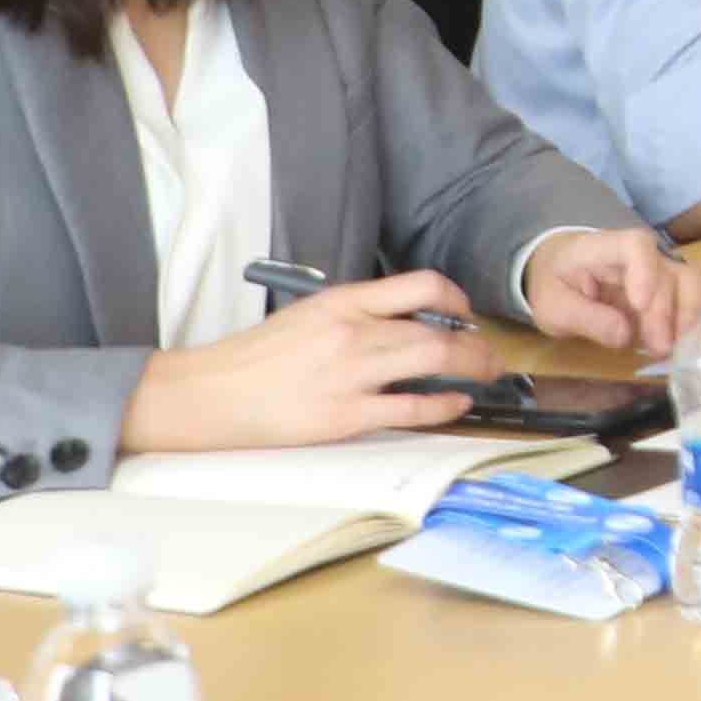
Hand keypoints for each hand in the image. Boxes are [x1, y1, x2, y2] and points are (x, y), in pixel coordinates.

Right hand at [129, 267, 477, 452]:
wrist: (210, 394)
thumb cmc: (256, 357)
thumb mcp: (308, 314)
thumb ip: (357, 313)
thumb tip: (408, 321)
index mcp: (342, 302)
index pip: (421, 285)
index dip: (456, 299)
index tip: (464, 313)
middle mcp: (352, 332)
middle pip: (438, 330)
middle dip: (475, 343)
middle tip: (489, 354)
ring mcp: (350, 375)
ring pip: (434, 363)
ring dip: (471, 369)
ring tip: (484, 374)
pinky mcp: (345, 416)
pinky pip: (412, 409)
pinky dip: (444, 406)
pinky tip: (457, 404)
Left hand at [518, 228, 698, 360]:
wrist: (559, 272)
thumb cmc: (554, 285)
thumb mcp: (553, 307)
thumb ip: (585, 318)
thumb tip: (624, 336)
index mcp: (602, 247)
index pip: (635, 245)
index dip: (644, 272)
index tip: (639, 305)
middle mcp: (639, 253)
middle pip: (665, 272)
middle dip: (665, 312)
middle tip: (659, 348)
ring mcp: (656, 267)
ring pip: (687, 282)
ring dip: (686, 316)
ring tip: (673, 347)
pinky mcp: (666, 287)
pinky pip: (688, 298)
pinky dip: (687, 321)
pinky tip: (677, 344)